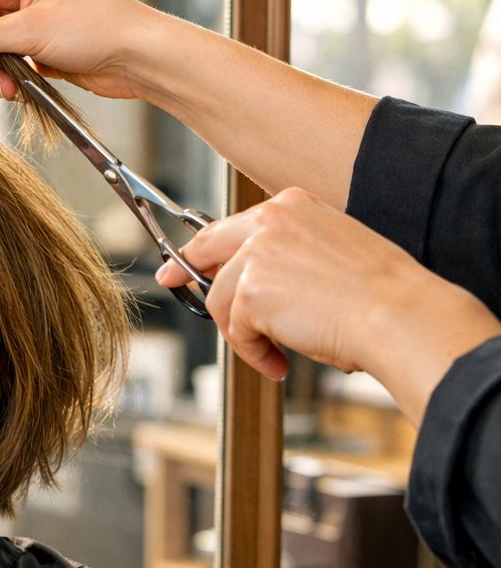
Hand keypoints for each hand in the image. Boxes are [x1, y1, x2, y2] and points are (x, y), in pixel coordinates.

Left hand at [157, 187, 500, 420]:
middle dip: (185, 269)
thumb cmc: (378, 294)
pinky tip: (279, 362)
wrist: (396, 315)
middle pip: (207, 248)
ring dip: (244, 335)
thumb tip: (249, 281)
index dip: (204, 246)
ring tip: (275, 354)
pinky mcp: (248, 292)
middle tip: (171, 282)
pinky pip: (235, 330)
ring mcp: (255, 254)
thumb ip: (286, 255)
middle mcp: (270, 220)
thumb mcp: (329, 253)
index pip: (233, 225)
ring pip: (221, 301)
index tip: (182, 259)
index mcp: (293, 205)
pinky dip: (254, 352)